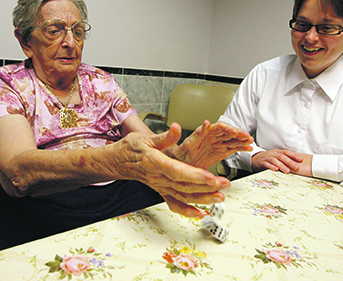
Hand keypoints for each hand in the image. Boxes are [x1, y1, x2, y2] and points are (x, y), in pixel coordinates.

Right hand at [113, 123, 230, 217]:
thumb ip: (164, 136)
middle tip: (224, 184)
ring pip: (183, 196)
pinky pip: (175, 204)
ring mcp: (160, 187)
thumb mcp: (145, 138)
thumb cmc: (131, 149)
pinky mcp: (161, 191)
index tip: (210, 177)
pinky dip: (188, 211)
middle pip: (185, 186)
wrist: (118, 162)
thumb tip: (176, 128)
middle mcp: (158, 178)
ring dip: (203, 199)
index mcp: (155, 162)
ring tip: (220, 197)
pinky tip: (200, 213)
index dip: (194, 175)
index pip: (177, 171)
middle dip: (206, 187)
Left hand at [172, 121, 253, 169]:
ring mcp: (217, 145)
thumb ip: (197, 134)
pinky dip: (241, 148)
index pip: (219, 127)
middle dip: (239, 134)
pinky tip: (247, 148)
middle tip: (246, 137)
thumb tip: (206, 123)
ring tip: (250, 141)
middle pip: (228, 133)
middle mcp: (213, 137)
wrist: (179, 165)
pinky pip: (232, 149)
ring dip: (242, 140)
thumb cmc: (180, 154)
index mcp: (205, 133)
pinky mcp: (221, 153)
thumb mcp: (187, 144)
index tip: (234, 132)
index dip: (228, 129)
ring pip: (232, 140)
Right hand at [251, 149, 312, 175]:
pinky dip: (271, 167)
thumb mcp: (276, 157)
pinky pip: (267, 164)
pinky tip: (276, 170)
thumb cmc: (268, 158)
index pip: (287, 152)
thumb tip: (297, 163)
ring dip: (282, 166)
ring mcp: (267, 158)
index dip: (294, 155)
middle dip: (290, 162)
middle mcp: (273, 154)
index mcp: (277, 152)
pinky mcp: (261, 162)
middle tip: (296, 167)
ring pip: (275, 161)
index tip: (301, 159)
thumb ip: (284, 159)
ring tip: (287, 171)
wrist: (255, 159)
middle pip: (282, 157)